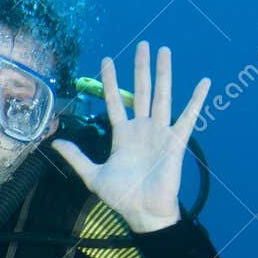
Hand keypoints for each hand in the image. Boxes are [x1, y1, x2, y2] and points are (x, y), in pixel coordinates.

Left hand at [51, 42, 209, 232]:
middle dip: (141, 68)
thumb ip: (76, 157)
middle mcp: (142, 128)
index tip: (107, 60)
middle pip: (140, 91)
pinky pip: (188, 117)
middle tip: (142, 44)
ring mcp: (160, 132)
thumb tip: (54, 143)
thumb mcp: (93, 174)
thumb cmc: (121, 196)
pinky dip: (196, 100)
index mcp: (122, 134)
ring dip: (163, 73)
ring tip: (164, 51)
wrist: (144, 213)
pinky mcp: (176, 141)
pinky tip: (203, 83)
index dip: (110, 81)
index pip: (114, 101)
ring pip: (162, 96)